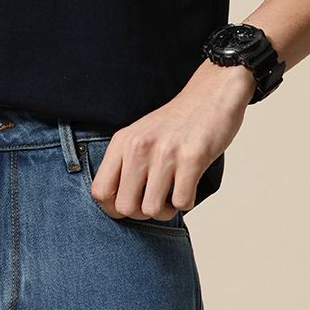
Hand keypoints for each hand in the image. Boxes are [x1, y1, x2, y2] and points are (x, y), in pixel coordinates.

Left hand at [89, 60, 254, 218]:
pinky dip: (186, 201)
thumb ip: (125, 164)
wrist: (210, 96)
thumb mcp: (139, 135)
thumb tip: (116, 205)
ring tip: (172, 191)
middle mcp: (139, 147)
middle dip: (141, 213)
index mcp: (122, 142)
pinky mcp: (192, 159)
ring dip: (166, 210)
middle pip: (124, 207)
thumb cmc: (175, 123)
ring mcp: (165, 153)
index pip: (99, 190)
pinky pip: (182, 203)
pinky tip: (188, 183)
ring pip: (152, 210)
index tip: (129, 203)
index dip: (112, 208)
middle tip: (155, 199)